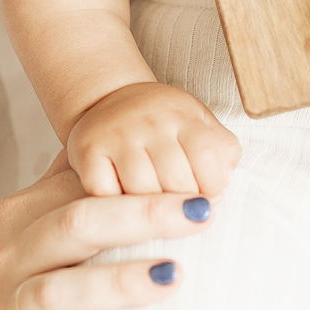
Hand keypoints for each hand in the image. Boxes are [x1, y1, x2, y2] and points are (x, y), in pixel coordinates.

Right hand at [0, 154, 215, 309]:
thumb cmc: (2, 280)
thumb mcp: (25, 225)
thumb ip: (67, 184)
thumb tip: (120, 130)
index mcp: (23, 220)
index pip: (85, 189)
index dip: (142, 181)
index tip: (202, 182)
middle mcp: (12, 261)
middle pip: (74, 225)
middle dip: (140, 215)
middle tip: (203, 212)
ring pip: (56, 294)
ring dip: (114, 285)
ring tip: (171, 279)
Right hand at [66, 81, 240, 197]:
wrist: (109, 99)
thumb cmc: (165, 126)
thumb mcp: (201, 127)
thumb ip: (222, 156)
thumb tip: (218, 195)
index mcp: (183, 114)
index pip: (209, 160)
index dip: (213, 189)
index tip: (206, 196)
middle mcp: (149, 120)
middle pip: (176, 183)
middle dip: (182, 205)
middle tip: (178, 207)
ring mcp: (116, 134)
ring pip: (142, 194)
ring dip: (150, 210)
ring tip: (152, 206)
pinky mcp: (86, 150)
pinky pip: (105, 196)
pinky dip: (115, 206)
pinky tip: (122, 200)